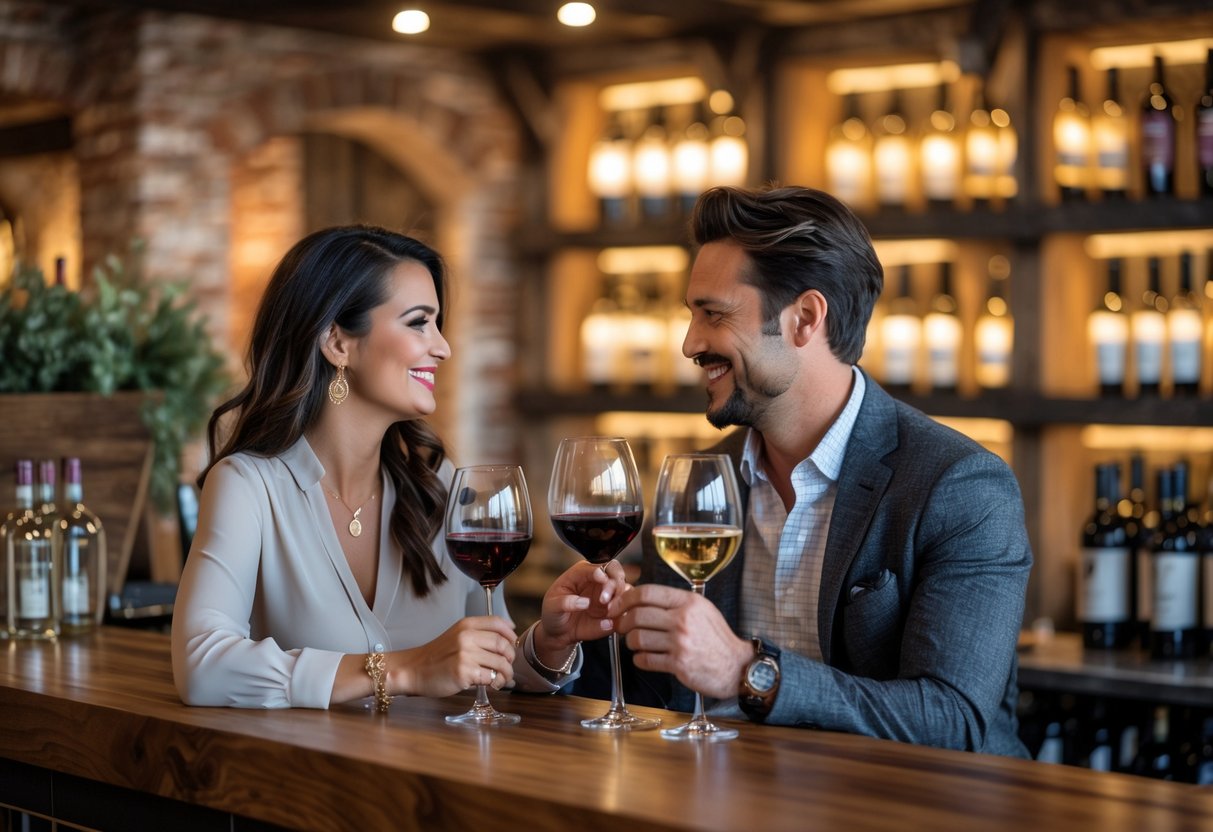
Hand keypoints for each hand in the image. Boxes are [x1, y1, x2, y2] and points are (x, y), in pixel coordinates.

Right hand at [390, 616, 516, 696]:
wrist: (414, 670)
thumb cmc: (436, 656)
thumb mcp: (456, 636)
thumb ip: (478, 635)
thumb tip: (506, 641)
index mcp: (466, 625)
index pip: (498, 623)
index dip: (510, 634)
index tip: (513, 643)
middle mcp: (466, 636)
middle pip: (502, 644)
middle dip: (510, 657)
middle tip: (508, 665)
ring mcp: (465, 654)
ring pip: (500, 662)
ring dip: (506, 673)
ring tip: (502, 679)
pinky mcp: (463, 672)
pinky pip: (490, 677)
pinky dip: (496, 682)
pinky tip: (493, 685)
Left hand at [534, 560, 626, 665]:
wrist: (559, 633)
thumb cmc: (554, 614)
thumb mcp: (551, 606)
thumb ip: (564, 602)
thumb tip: (584, 602)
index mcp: (582, 572)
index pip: (596, 564)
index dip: (600, 571)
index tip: (601, 579)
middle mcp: (598, 581)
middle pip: (615, 571)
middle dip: (614, 582)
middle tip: (605, 599)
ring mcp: (608, 595)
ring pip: (625, 588)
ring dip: (621, 597)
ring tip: (609, 610)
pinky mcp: (614, 610)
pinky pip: (626, 607)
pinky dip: (623, 612)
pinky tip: (611, 620)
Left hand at [610, 584, 751, 699]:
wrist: (735, 666)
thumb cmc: (716, 637)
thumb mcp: (702, 609)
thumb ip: (675, 602)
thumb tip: (641, 599)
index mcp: (688, 602)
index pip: (647, 593)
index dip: (625, 598)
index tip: (616, 606)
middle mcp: (683, 620)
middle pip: (637, 615)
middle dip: (623, 622)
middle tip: (621, 627)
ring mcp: (680, 643)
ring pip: (637, 638)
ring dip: (630, 642)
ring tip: (636, 643)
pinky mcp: (678, 664)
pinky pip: (645, 659)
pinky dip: (639, 659)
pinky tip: (644, 657)